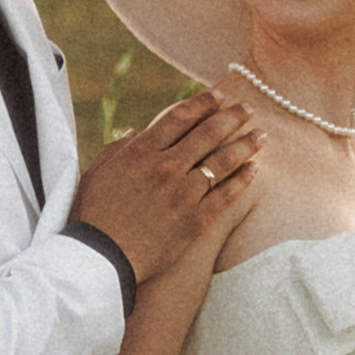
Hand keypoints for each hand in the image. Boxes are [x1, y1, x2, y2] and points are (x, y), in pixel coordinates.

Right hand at [71, 90, 261, 283]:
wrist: (101, 259)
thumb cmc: (93, 217)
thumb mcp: (96, 174)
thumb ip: (117, 150)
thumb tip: (136, 133)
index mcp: (141, 152)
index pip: (179, 117)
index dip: (202, 103)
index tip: (218, 95)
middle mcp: (166, 167)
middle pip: (207, 133)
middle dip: (232, 117)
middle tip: (248, 108)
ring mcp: (182, 194)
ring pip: (222, 162)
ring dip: (245, 145)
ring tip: (261, 136)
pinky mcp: (194, 222)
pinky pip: (224, 196)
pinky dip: (242, 180)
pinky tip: (254, 170)